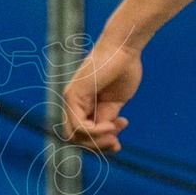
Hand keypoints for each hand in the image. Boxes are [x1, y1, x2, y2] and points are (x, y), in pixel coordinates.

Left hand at [60, 39, 141, 153]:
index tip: (117, 141)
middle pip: (74, 139)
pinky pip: (79, 126)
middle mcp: (72, 103)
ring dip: (97, 141)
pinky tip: (111, 127)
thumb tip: (106, 139)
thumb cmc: (123, 69)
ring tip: (114, 133)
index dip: (98, 144)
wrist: (124, 48)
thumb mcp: (114, 102)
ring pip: (73, 136)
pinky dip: (96, 132)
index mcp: (83, 105)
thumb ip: (106, 119)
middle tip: (116, 142)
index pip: (81, 135)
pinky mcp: (72, 95)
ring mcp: (70, 98)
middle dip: (96, 146)